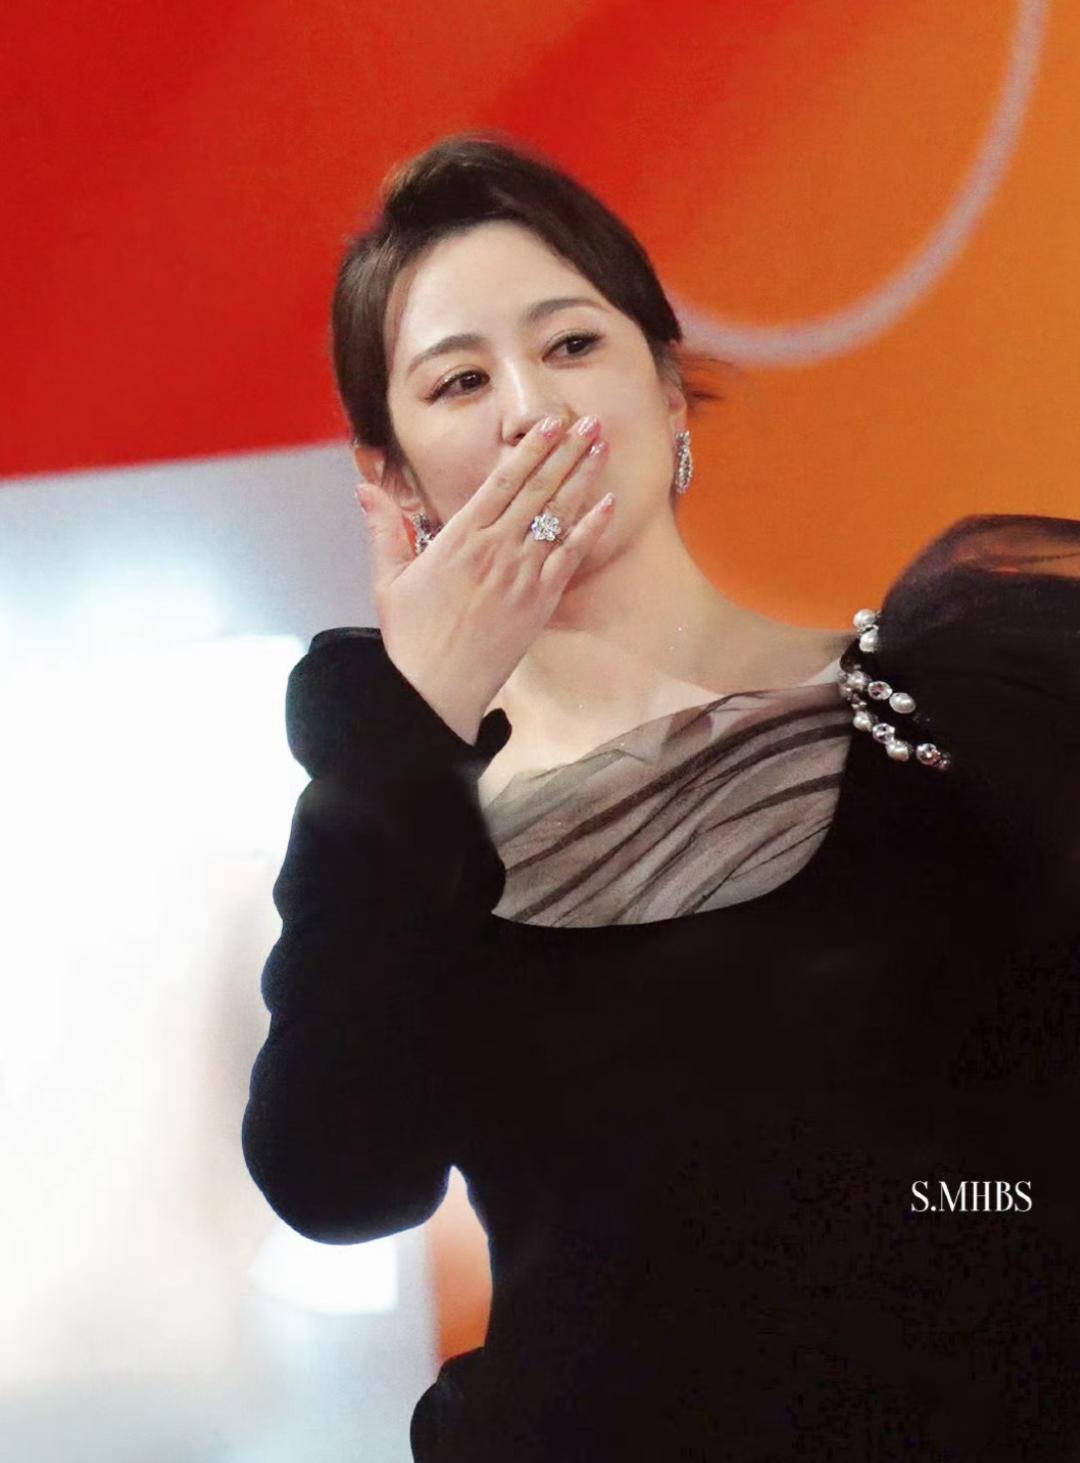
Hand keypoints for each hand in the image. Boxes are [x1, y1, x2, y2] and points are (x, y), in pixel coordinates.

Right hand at [357, 415, 615, 743]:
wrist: (434, 689)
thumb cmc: (410, 638)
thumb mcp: (388, 578)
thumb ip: (384, 527)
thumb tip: (364, 487)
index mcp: (459, 538)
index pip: (502, 481)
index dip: (531, 448)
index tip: (551, 423)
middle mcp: (495, 549)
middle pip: (538, 488)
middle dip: (567, 451)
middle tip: (589, 421)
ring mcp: (522, 574)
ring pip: (559, 514)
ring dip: (583, 477)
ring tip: (602, 445)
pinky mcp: (540, 602)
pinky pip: (571, 556)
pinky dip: (591, 528)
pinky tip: (608, 503)